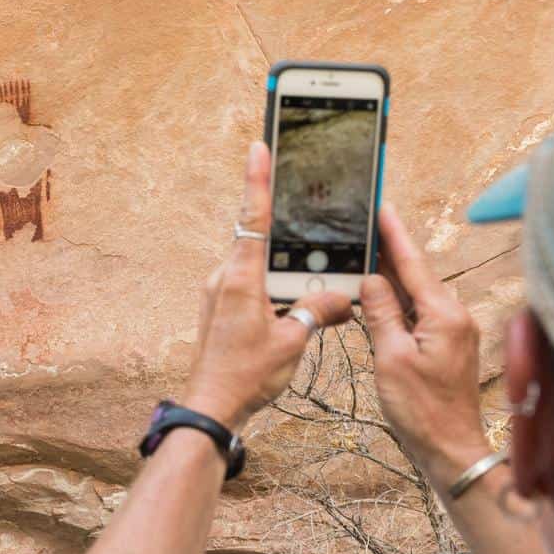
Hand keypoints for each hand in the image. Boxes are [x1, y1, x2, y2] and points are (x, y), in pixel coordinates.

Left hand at [183, 142, 351, 431]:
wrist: (211, 406)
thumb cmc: (246, 376)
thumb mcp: (293, 342)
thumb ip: (318, 312)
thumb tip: (342, 299)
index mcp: (241, 278)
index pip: (253, 217)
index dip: (258, 180)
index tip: (259, 147)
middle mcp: (224, 279)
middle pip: (261, 243)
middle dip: (287, 240)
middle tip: (307, 231)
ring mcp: (219, 294)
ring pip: (257, 269)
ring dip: (281, 275)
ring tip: (301, 297)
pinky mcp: (220, 309)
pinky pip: (250, 288)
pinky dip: (271, 291)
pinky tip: (288, 312)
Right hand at [359, 204, 488, 489]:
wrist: (451, 448)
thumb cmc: (422, 410)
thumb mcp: (391, 358)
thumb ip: (381, 313)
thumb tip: (372, 280)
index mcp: (444, 314)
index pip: (413, 264)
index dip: (394, 235)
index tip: (381, 208)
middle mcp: (456, 316)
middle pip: (417, 276)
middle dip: (390, 254)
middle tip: (365, 230)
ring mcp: (456, 331)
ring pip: (419, 296)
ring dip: (394, 281)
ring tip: (368, 259)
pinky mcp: (451, 346)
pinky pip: (422, 315)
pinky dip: (401, 305)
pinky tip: (383, 301)